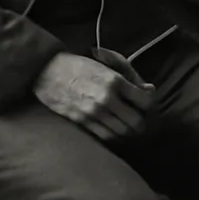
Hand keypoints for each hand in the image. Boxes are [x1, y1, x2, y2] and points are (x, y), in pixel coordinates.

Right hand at [33, 51, 154, 141]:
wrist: (48, 72)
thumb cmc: (80, 64)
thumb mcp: (107, 63)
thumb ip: (130, 76)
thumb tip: (150, 89)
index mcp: (115, 80)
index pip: (144, 101)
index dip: (148, 104)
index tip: (145, 103)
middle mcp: (106, 98)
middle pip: (135, 121)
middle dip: (141, 121)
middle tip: (140, 118)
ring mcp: (94, 113)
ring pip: (122, 132)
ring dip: (129, 131)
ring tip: (128, 125)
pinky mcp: (83, 122)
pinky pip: (106, 136)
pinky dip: (114, 135)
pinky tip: (115, 129)